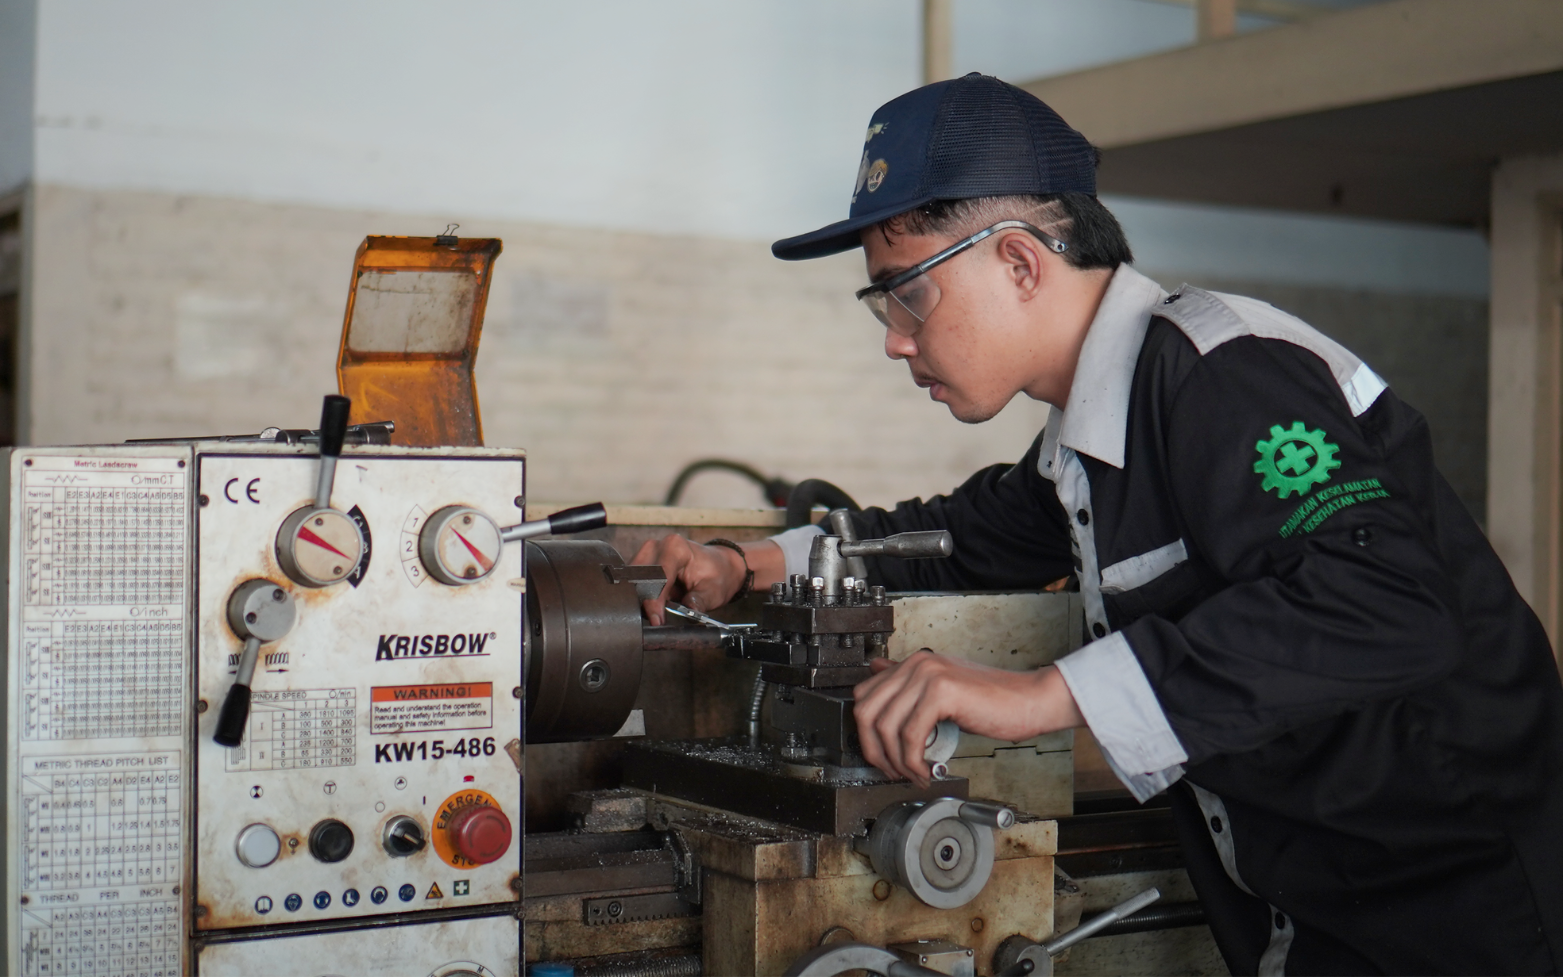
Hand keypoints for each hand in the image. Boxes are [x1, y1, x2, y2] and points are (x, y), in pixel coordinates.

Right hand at [631, 534, 751, 624]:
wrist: (719, 565)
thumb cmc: (717, 575)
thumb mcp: (713, 592)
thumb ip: (699, 602)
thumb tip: (689, 612)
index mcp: (675, 548)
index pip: (657, 577)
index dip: (655, 601)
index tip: (657, 620)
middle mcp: (656, 546)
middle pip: (639, 578)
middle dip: (646, 602)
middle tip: (657, 619)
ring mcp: (646, 553)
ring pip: (633, 582)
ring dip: (643, 599)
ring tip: (661, 609)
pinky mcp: (641, 562)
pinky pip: (634, 582)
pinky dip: (642, 595)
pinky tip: (656, 601)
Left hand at [852, 649, 1084, 786]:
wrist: (1029, 700)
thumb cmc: (992, 701)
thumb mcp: (944, 691)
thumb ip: (912, 689)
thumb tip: (879, 677)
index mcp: (914, 663)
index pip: (864, 695)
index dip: (865, 732)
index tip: (881, 755)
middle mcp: (916, 664)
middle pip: (866, 711)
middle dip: (873, 749)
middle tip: (891, 770)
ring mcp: (927, 674)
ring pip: (885, 726)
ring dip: (896, 761)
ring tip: (913, 774)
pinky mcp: (942, 692)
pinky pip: (910, 735)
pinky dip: (913, 761)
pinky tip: (926, 770)